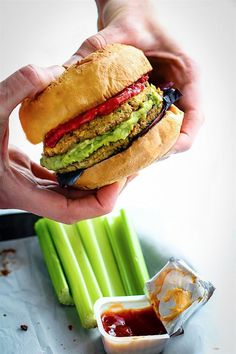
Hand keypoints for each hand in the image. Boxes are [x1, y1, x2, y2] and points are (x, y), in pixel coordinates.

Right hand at [0, 65, 125, 221]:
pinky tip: (96, 150)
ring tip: (122, 155)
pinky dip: (85, 170)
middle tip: (132, 161)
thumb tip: (48, 72)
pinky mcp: (34, 179)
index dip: (103, 201)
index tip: (121, 176)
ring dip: (101, 179)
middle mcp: (34, 197)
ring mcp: (35, 190)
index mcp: (24, 193)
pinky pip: (67, 181)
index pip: (74, 213)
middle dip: (111, 187)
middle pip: (84, 205)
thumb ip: (14, 90)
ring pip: (77, 194)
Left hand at [65, 0, 203, 152]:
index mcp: (186, 76)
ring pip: (161, 137)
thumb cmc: (133, 19)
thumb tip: (60, 76)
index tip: (158, 152)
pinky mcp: (150, 106)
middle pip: (176, 135)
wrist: (130, 13)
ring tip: (117, 165)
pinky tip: (112, 150)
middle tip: (126, 167)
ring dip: (141, 153)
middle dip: (154, 154)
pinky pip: (147, 131)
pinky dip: (133, 144)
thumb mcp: (113, 33)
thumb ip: (91, 53)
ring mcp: (164, 102)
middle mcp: (178, 94)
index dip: (180, 140)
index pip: (194, 117)